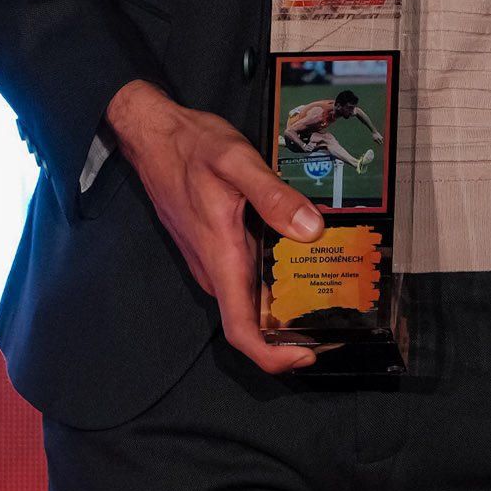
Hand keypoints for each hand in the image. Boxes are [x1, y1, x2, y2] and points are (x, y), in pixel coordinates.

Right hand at [106, 78, 318, 373]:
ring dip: (286, 306)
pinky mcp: (217, 248)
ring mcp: (214, 260)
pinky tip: (301, 261)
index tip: (306, 355)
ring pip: (252, 299)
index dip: (272, 355)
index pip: (240, 331)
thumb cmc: (190, 147)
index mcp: (220, 257)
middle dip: (293, 331)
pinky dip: (275, 280)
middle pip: (253, 322)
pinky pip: (248, 277)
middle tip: (337, 319)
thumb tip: (310, 229)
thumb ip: (272, 195)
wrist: (153, 135)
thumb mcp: (236, 161)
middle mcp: (216, 268)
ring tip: (329, 292)